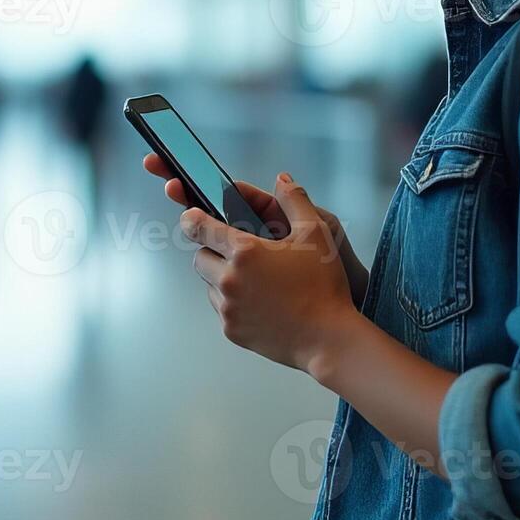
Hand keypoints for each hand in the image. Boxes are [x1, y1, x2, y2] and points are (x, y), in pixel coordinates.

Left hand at [179, 172, 358, 372]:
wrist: (328, 338)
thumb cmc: (323, 286)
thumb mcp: (316, 233)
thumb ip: (295, 201)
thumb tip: (281, 181)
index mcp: (245, 251)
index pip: (199, 227)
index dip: (192, 219)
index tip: (192, 216)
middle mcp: (229, 279)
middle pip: (200, 257)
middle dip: (214, 251)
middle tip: (240, 253)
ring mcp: (228, 308)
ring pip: (209, 284)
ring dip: (221, 276)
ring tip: (254, 278)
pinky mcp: (231, 330)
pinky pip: (220, 308)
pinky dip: (231, 301)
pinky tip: (259, 299)